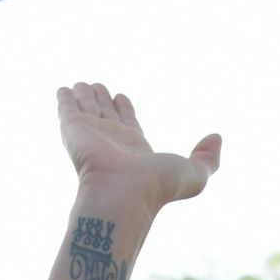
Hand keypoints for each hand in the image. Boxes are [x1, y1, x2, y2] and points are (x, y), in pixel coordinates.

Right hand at [59, 83, 220, 212]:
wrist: (123, 195)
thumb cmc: (157, 187)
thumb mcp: (194, 174)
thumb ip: (209, 158)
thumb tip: (216, 138)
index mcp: (135, 149)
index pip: (128, 124)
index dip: (125, 110)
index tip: (121, 96)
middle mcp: (112, 142)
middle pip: (105, 115)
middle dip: (102, 100)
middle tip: (99, 86)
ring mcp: (91, 137)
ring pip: (86, 110)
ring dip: (84, 97)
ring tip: (82, 84)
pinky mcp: (74, 131)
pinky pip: (67, 110)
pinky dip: (64, 99)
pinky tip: (63, 89)